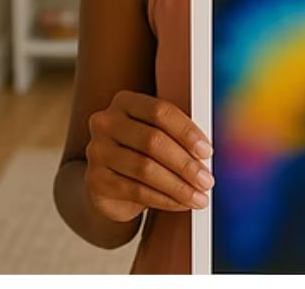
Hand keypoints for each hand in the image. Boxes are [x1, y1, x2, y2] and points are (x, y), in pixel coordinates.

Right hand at [84, 90, 213, 222]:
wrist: (110, 180)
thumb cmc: (143, 150)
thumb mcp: (157, 132)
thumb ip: (176, 133)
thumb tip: (206, 151)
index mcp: (125, 102)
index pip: (160, 111)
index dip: (187, 132)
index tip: (207, 151)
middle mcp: (106, 122)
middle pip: (153, 141)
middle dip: (185, 163)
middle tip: (207, 180)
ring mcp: (97, 151)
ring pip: (146, 169)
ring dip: (178, 186)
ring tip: (199, 196)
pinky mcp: (96, 181)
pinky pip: (136, 191)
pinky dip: (164, 199)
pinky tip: (181, 203)